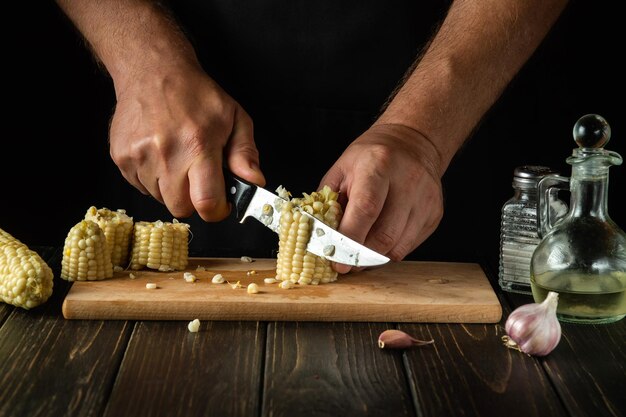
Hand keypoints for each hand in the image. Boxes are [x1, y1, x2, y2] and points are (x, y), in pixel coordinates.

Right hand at [109, 63, 264, 220]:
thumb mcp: (234, 118)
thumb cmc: (196, 94)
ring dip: (172, 188)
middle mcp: (165, 154)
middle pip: (180, 208)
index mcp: (198, 145)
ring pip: (159, 199)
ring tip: (178, 159)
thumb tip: (255, 181)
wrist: (152, 70)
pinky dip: (153, 179)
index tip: (221, 203)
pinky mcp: (121, 158)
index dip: (217, 211)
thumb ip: (245, 153)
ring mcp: (139, 157)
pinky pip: (140, 187)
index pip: (206, 203)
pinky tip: (160, 155)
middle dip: (194, 200)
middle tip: (199, 178)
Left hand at [319, 123, 443, 272]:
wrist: (413, 142)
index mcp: (379, 164)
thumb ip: (329, 202)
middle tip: (345, 263)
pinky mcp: (435, 214)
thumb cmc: (371, 157)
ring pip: (398, 246)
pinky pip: (409, 246)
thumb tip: (318, 236)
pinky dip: (390, 251)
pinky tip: (378, 242)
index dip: (350, 239)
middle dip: (360, 256)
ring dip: (374, 257)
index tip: (337, 260)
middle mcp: (408, 181)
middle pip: (384, 234)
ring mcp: (426, 199)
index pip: (366, 209)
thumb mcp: (342, 168)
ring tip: (359, 253)